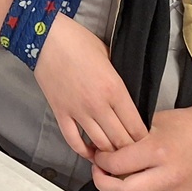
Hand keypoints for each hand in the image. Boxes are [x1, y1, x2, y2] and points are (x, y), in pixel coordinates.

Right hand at [34, 15, 146, 160]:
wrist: (46, 36)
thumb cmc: (77, 40)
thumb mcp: (108, 55)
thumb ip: (119, 79)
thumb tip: (127, 96)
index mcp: (115, 89)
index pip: (136, 127)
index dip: (144, 139)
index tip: (145, 141)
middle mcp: (98, 104)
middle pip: (121, 142)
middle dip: (129, 150)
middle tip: (132, 151)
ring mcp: (78, 111)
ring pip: (100, 145)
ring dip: (109, 153)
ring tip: (114, 154)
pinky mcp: (60, 112)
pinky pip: (73, 140)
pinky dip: (83, 151)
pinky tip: (89, 151)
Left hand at [91, 106, 191, 190]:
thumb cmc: (184, 126)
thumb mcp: (152, 121)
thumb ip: (129, 136)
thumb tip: (104, 145)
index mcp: (159, 151)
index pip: (118, 164)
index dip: (101, 161)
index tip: (99, 156)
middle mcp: (169, 176)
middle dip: (103, 184)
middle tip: (99, 172)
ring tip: (111, 185)